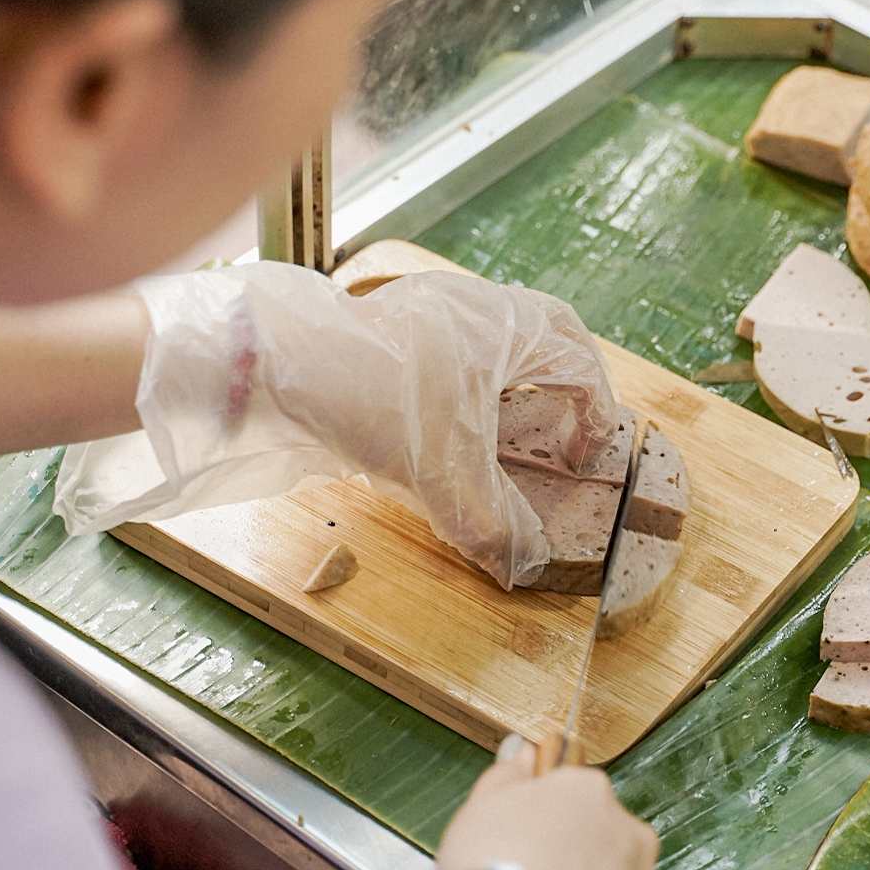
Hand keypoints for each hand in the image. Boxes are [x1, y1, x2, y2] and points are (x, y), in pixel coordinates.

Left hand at [52, 263, 619, 586]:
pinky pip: (454, 341)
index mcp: (506, 325)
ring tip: (509, 426)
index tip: (576, 460)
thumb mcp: (441, 475)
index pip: (579, 360)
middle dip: (566, 377)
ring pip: (498, 331)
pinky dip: (469, 376)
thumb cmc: (372, 400)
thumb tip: (523, 565)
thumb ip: (491, 522)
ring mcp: (430, 306)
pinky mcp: (391, 323)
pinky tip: (445, 420)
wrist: (276, 367)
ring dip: (515, 374)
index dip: (592, 415)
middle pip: (547, 329)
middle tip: (567, 422)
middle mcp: (475, 304)